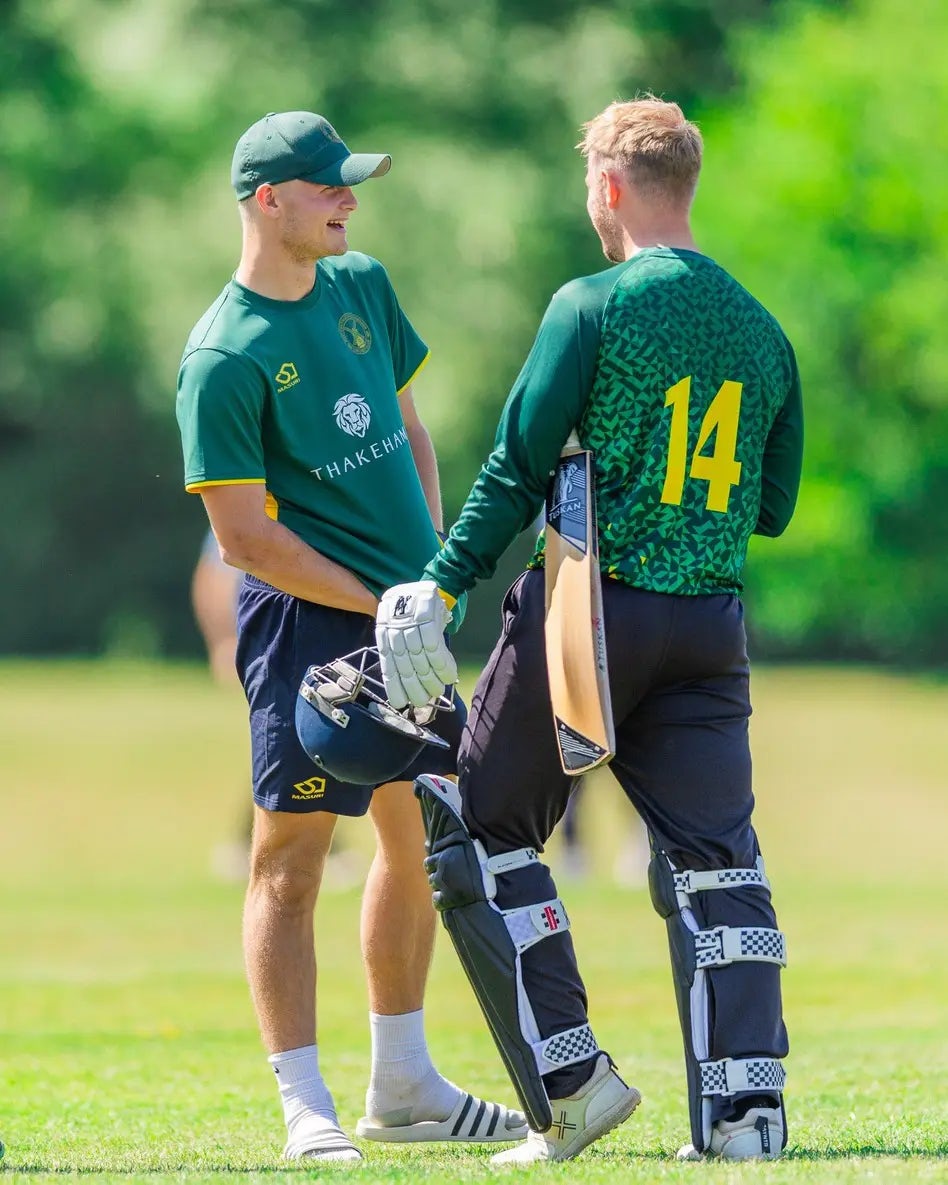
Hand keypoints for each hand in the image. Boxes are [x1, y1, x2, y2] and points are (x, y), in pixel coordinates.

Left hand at [375, 581, 458, 708]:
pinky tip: (448, 676)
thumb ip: (400, 649)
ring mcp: (410, 622)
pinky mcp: (427, 615)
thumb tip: (410, 678)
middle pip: (405, 665)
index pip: (388, 664)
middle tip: (422, 702)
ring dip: (431, 678)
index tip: (400, 702)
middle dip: (414, 687)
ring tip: (438, 691)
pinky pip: (435, 647)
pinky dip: (442, 664)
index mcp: (385, 633)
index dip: (394, 685)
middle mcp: (395, 629)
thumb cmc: (412, 610)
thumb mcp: (399, 626)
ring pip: (420, 658)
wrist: (427, 583)